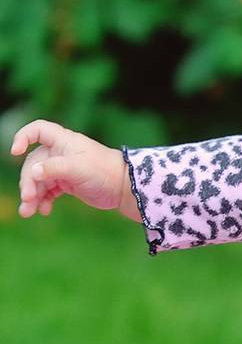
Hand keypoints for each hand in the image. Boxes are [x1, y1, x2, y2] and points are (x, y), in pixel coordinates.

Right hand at [10, 119, 125, 217]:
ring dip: (32, 195)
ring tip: (28, 212)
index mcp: (62, 141)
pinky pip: (48, 191)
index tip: (15, 152)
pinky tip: (43, 211)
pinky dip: (44, 200)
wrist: (123, 188)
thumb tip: (32, 173)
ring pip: (39, 180)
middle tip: (27, 199)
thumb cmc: (103, 171)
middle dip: (28, 182)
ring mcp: (62, 169)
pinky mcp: (67, 184)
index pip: (37, 130)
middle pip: (33, 163)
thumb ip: (53, 169)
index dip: (23, 137)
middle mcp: (60, 153)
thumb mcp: (77, 168)